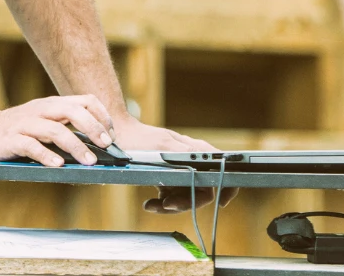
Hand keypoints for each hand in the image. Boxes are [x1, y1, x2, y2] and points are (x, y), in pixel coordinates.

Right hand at [0, 94, 116, 166]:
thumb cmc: (16, 131)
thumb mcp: (41, 121)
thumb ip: (64, 126)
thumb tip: (96, 144)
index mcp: (51, 105)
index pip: (83, 100)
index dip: (101, 115)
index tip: (111, 133)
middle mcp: (40, 110)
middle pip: (73, 111)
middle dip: (93, 127)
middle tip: (106, 145)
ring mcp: (24, 124)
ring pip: (55, 130)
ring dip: (76, 146)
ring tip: (89, 161)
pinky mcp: (10, 139)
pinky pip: (31, 145)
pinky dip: (46, 155)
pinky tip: (58, 165)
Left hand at [110, 116, 239, 213]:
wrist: (116, 136)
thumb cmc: (141, 139)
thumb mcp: (165, 145)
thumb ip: (188, 153)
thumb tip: (209, 158)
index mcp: (196, 151)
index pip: (221, 171)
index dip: (227, 188)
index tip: (222, 203)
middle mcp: (192, 162)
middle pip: (201, 191)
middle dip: (185, 202)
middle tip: (166, 205)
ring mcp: (180, 171)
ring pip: (185, 197)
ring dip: (170, 205)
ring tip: (151, 205)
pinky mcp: (167, 178)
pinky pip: (172, 197)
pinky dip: (162, 203)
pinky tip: (149, 203)